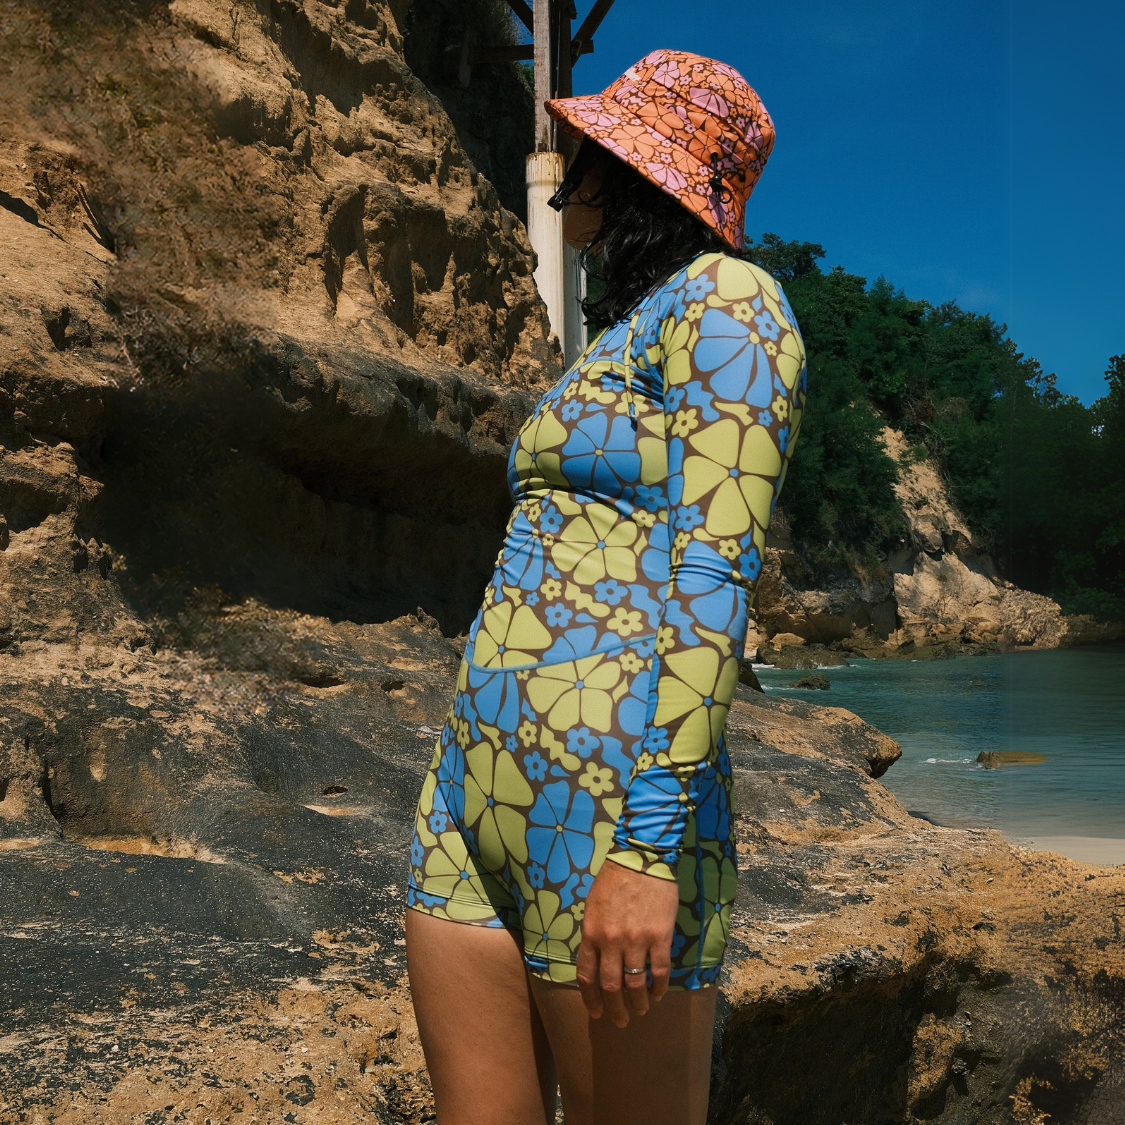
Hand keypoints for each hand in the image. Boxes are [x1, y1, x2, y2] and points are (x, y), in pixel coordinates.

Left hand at [576, 858, 678, 1026]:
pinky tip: (659, 994)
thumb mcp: (593, 905)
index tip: (597, 1013)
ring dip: (638, 1003)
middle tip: (620, 1022)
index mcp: (591, 933)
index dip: (591, 999)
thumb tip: (597, 958)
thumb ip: (594, 933)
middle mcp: (611, 941)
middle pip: (611, 986)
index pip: (587, 976)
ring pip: (635, 984)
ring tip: (641, 1011)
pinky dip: (659, 988)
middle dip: (615, 1010)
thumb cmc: (614, 878)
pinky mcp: (659, 936)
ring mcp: (636, 940)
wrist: (641, 857)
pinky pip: (659, 971)